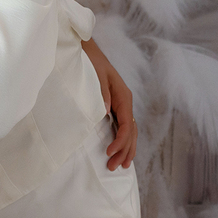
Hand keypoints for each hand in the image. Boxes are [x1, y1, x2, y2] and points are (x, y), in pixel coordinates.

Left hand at [82, 39, 136, 169]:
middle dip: (124, 151)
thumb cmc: (89, 61)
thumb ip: (101, 93)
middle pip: (131, 132)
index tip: (109, 152)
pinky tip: (119, 151)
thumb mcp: (95, 76)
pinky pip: (123, 126)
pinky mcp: (114, 106)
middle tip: (114, 167)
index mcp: (123, 96)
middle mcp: (125, 101)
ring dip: (125, 149)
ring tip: (119, 166)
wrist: (86, 49)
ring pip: (129, 131)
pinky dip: (123, 140)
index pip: (126, 124)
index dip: (120, 141)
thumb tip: (106, 111)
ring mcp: (120, 104)